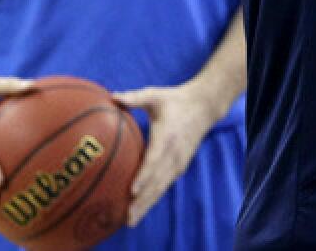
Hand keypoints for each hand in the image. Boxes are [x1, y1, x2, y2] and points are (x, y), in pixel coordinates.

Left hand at [114, 81, 236, 225]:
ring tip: (131, 220)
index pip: (155, 159)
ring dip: (147, 204)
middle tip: (127, 215)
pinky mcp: (180, 166)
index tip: (133, 190)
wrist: (204, 106)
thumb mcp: (155, 95)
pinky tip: (141, 208)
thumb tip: (111, 96)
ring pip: (161, 187)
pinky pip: (165, 185)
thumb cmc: (175, 100)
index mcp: (168, 136)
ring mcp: (179, 161)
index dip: (144, 176)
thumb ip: (134, 97)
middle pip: (158, 181)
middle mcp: (175, 153)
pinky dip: (153, 198)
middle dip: (143, 200)